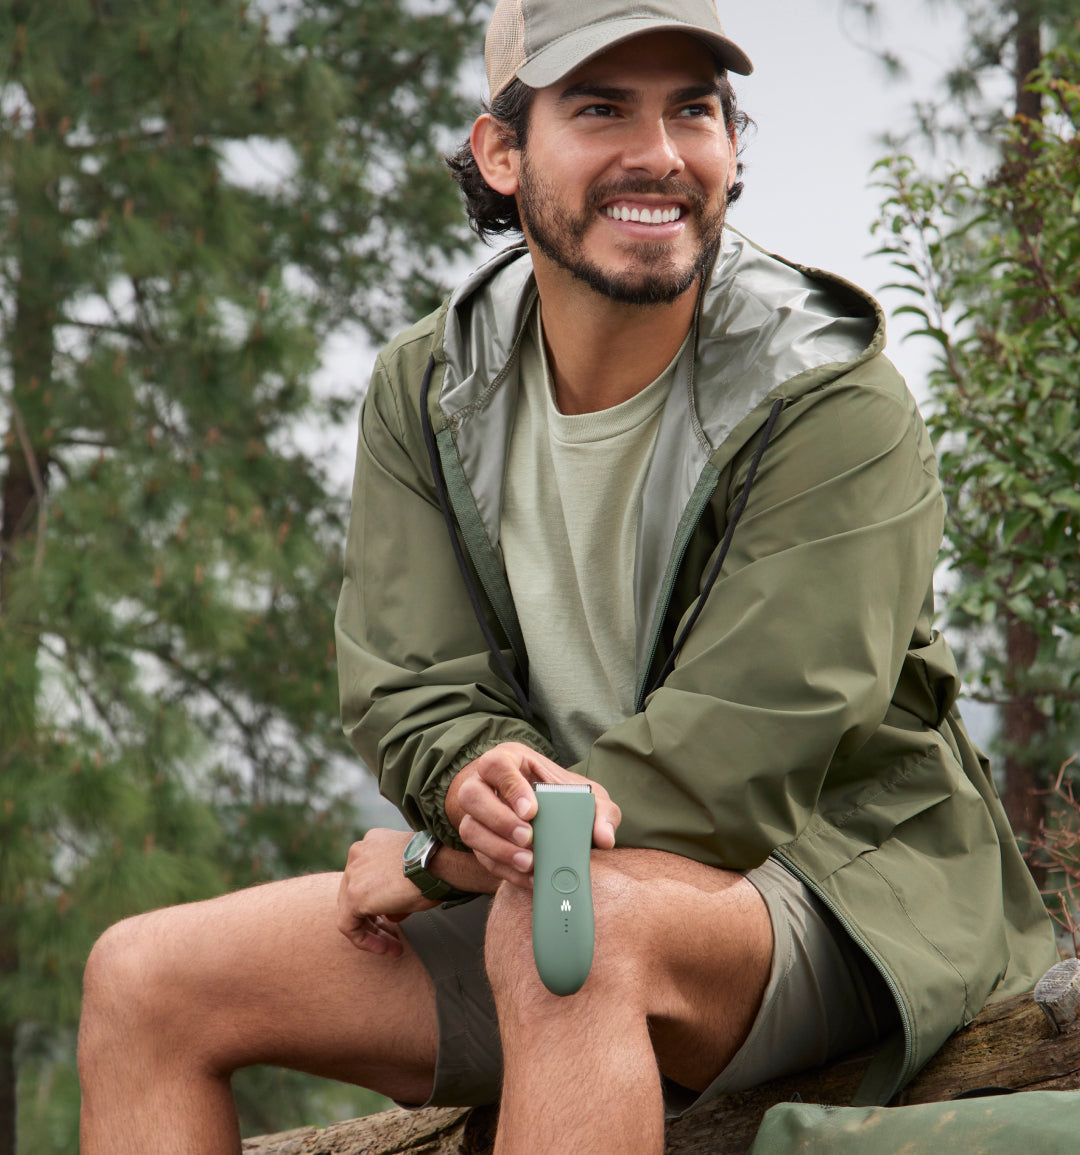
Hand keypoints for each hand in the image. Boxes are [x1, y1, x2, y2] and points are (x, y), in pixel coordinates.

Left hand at [336, 828, 439, 955]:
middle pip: (356, 892)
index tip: (394, 918)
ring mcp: (353, 873)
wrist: (438, 863)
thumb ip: (396, 890)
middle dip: (375, 919)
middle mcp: (358, 853)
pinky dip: (364, 940)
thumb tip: (391, 914)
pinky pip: (349, 925)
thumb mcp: (413, 872)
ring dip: (373, 932)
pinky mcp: (353, 895)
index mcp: (373, 842)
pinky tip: (385, 949)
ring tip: (393, 948)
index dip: (379, 901)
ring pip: (352, 910)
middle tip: (394, 935)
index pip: (367, 877)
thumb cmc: (437, 865)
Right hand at [445, 742, 620, 889]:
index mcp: (509, 760)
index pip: (495, 764)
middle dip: (499, 820)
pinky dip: (504, 869)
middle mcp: (484, 783)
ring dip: (498, 849)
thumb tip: (604, 838)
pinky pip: (480, 857)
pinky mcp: (479, 841)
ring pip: (468, 828)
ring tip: (529, 862)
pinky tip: (528, 876)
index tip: (531, 811)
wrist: (554, 818)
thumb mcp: (588, 796)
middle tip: (528, 838)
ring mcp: (477, 814)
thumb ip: (601, 812)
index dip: (509, 787)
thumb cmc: (566, 797)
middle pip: (470, 795)